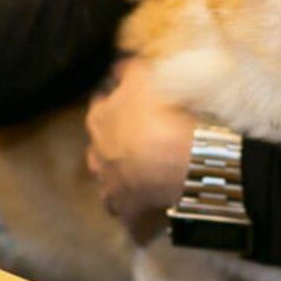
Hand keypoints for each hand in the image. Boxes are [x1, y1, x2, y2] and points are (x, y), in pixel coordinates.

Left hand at [85, 58, 193, 239]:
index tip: (131, 102)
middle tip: (140, 138)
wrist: (183, 158)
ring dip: (119, 176)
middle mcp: (97, 154)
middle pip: (100, 146)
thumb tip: (117, 66)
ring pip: (108, 181)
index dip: (115, 103)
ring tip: (139, 172)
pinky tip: (144, 208)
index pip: (99, 107)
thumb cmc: (162, 110)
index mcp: (98, 120)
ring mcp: (110, 186)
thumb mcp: (144, 76)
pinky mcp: (127, 211)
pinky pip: (126, 213)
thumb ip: (128, 70)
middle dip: (114, 142)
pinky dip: (133, 210)